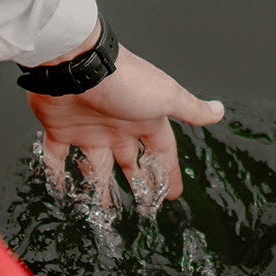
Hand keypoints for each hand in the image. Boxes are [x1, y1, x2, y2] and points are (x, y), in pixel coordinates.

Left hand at [26, 42, 223, 204]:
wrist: (75, 65)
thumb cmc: (123, 81)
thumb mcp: (165, 97)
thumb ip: (190, 109)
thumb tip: (219, 111)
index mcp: (143, 118)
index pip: (161, 150)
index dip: (167, 170)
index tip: (173, 193)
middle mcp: (116, 125)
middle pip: (129, 160)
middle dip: (137, 180)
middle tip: (142, 204)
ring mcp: (87, 128)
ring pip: (95, 165)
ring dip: (99, 185)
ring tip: (103, 210)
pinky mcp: (60, 129)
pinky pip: (56, 157)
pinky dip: (56, 172)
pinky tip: (60, 187)